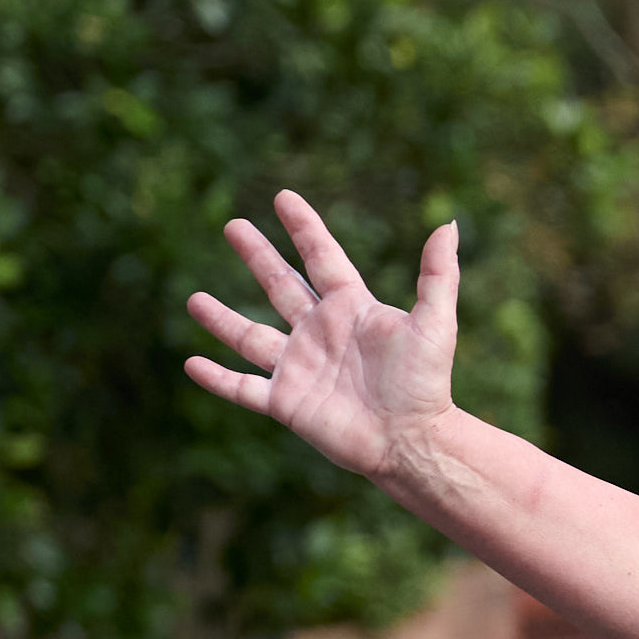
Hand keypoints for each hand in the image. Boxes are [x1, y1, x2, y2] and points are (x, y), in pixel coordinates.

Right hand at [185, 195, 461, 491]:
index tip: (283, 197)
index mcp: (352, 309)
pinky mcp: (287, 402)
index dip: (304, 228)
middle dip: (258, 255)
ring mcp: (300, 367)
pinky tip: (191, 363)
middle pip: (281, 285)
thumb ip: (438, 274)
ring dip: (222, 318)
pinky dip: (216, 378)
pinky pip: (243, 387)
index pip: (321, 258)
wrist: (413, 441)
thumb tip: (447, 224)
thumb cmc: (427, 384)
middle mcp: (321, 333)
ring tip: (193, 299)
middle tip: (234, 225)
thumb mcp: (436, 323)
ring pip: (250, 337)